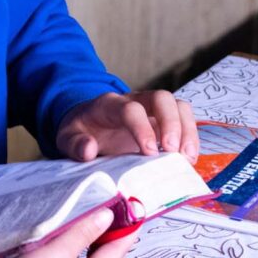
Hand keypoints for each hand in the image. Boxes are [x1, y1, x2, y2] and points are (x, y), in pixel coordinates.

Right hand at [0, 208, 137, 257]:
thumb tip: (107, 216)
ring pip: (85, 254)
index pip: (115, 253)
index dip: (126, 233)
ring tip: (92, 215)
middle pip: (102, 254)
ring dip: (90, 235)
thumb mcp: (61, 253)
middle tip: (114, 210)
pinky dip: (73, 240)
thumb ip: (83, 233)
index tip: (135, 214)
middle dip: (109, 233)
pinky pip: (69, 254)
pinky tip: (66, 230)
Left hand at [56, 91, 198, 162]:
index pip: (130, 109)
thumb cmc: (82, 131)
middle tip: (173, 152)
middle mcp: (135, 101)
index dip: (142, 128)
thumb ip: (75, 144)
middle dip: (171, 123)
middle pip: (161, 98)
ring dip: (187, 131)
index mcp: (110, 105)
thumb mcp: (67, 138)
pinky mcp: (163, 122)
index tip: (149, 152)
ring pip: (178, 106)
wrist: (89, 124)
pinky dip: (191, 138)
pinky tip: (188, 159)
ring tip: (187, 158)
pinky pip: (184, 120)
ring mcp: (152, 110)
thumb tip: (89, 150)